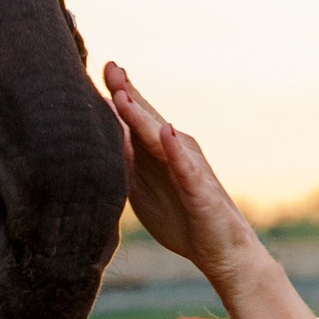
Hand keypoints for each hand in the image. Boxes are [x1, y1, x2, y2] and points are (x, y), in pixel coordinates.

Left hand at [104, 66, 261, 288]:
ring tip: (123, 95)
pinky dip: (176, 151)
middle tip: (110, 68)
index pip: (137, 117)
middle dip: (128, 94)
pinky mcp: (200, 191)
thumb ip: (124, 161)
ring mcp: (189, 167)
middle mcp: (175, 150)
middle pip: (148, 119)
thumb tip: (97, 135)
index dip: (120, 92)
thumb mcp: (141, 188)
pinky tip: (167, 134)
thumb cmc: (181, 217)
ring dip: (143, 117)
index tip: (101, 67)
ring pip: (162, 139)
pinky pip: (187, 169)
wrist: (221, 252)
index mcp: (159, 150)